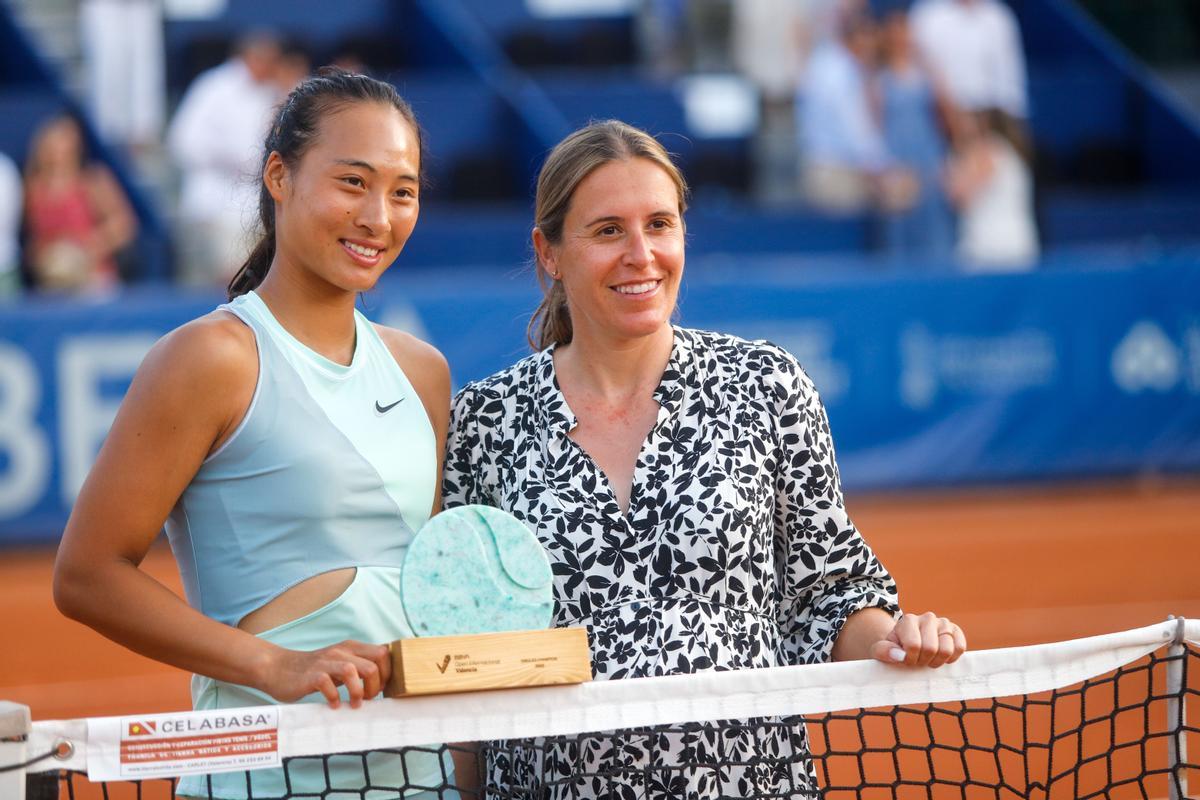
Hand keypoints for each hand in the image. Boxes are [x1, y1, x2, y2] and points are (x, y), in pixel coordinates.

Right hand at [261, 640, 391, 707]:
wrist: (278, 668)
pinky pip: (327, 684)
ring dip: (358, 692)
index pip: (383, 653)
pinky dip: (334, 698)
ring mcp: (325, 662)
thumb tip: (382, 681)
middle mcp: (341, 651)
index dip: (387, 673)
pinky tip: (333, 705)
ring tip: (354, 704)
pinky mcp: (311, 675)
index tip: (380, 688)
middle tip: (368, 698)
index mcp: (351, 647)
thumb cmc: (314, 670)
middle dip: (376, 685)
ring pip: (352, 671)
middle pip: (373, 663)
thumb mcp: (340, 663)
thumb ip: (358, 666)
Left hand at [869, 612, 965, 667]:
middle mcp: (928, 617)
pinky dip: (951, 658)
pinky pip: (960, 648)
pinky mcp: (956, 631)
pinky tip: (940, 657)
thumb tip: (899, 655)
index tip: (905, 659)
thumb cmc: (895, 648)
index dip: (910, 659)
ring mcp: (943, 623)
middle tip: (917, 660)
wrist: (907, 644)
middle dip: (923, 661)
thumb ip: (884, 651)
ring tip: (928, 658)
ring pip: (947, 649)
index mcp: (908, 620)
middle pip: (931, 649)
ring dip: (936, 661)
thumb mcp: (881, 650)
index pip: (914, 645)